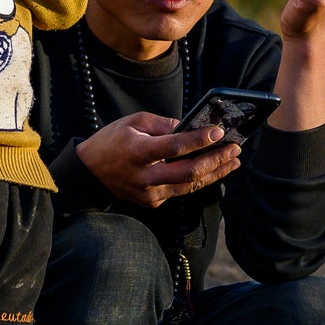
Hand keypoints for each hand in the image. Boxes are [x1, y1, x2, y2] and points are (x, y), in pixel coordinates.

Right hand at [75, 111, 242, 209]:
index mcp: (138, 152)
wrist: (89, 173)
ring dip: (215, 173)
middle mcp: (145, 177)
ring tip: (234, 161)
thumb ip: (164, 125)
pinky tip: (214, 170)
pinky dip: (199, 180)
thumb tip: (191, 127)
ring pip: (190, 185)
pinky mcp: (152, 202)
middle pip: (188, 172)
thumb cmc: (112, 141)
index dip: (199, 140)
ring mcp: (149, 194)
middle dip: (216, 160)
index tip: (219, 132)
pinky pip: (181, 190)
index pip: (174, 147)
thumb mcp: (133, 122)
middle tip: (235, 148)